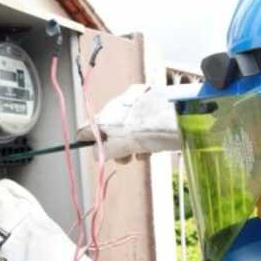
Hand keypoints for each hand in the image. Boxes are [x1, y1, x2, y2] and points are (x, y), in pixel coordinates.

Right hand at [75, 82, 200, 160]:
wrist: (175, 114)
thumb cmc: (148, 131)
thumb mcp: (123, 147)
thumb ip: (105, 151)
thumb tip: (96, 153)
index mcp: (104, 118)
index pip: (85, 130)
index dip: (88, 143)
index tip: (97, 153)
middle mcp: (114, 107)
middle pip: (107, 130)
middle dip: (116, 147)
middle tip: (126, 159)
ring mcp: (131, 103)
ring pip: (125, 127)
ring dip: (131, 143)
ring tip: (143, 154)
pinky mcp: (146, 101)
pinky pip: (138, 120)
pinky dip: (142, 133)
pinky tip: (153, 145)